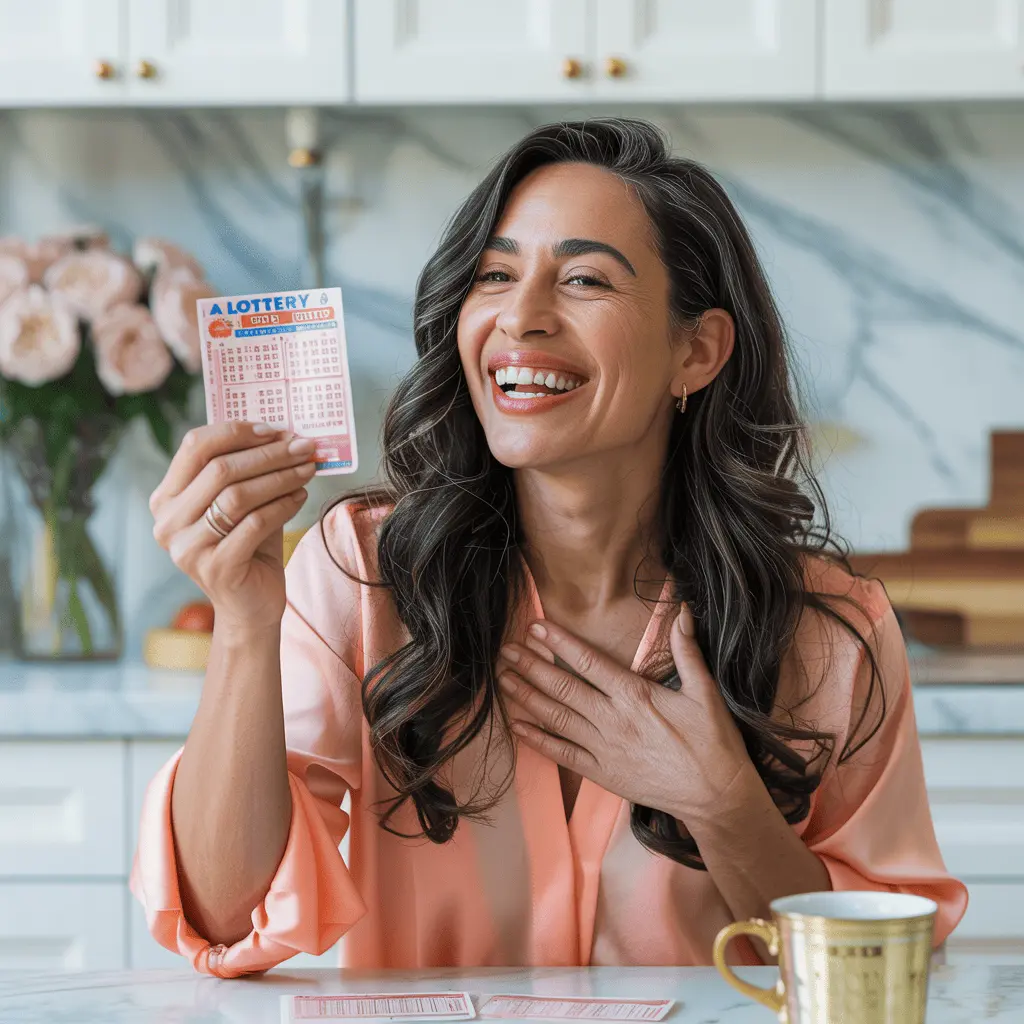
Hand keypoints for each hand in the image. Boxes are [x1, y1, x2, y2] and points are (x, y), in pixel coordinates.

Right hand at [149, 421, 316, 634]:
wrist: (250, 607)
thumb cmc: (248, 547)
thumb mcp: (242, 504)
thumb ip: (249, 471)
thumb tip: (284, 435)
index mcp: (167, 498)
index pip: (195, 447)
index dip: (236, 432)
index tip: (275, 430)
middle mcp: (168, 522)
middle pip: (219, 469)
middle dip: (268, 454)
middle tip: (304, 447)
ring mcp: (188, 548)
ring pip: (237, 495)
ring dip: (280, 477)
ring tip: (307, 470)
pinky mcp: (216, 568)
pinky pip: (254, 523)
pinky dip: (283, 505)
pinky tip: (301, 496)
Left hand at [497, 605, 754, 823]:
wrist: (717, 796)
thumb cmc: (713, 742)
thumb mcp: (705, 692)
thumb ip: (688, 650)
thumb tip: (682, 610)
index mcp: (635, 696)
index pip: (588, 662)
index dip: (559, 643)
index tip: (536, 628)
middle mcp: (614, 720)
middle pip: (563, 688)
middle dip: (531, 666)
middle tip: (505, 650)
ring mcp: (605, 749)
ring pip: (557, 718)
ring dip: (527, 697)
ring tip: (503, 679)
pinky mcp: (602, 773)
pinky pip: (562, 754)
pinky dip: (538, 740)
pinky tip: (517, 726)